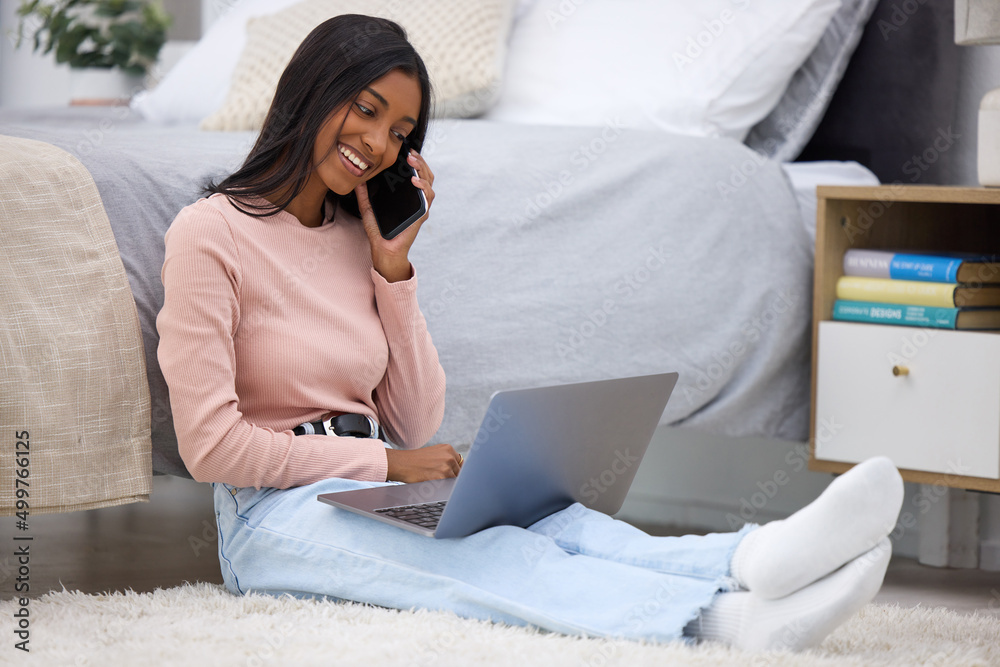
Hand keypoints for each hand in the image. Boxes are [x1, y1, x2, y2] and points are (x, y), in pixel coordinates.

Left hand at [356, 149, 434, 282]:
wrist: (384, 250)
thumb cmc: (379, 231)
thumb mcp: (367, 208)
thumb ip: (364, 194)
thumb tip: (358, 178)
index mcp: (407, 195)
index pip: (415, 172)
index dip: (414, 160)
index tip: (405, 151)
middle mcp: (417, 199)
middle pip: (425, 174)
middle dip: (419, 161)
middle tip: (409, 153)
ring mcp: (421, 206)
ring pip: (430, 182)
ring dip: (423, 169)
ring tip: (412, 162)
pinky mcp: (422, 215)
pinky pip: (428, 197)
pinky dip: (423, 186)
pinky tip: (414, 180)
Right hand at [385, 443, 460, 482]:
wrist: (401, 463)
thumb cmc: (416, 460)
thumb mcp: (434, 453)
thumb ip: (447, 458)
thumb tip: (459, 470)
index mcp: (448, 449)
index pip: (461, 464)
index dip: (456, 472)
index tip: (451, 476)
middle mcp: (449, 456)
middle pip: (459, 473)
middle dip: (451, 478)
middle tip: (438, 478)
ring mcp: (445, 467)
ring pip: (453, 481)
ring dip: (445, 484)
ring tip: (432, 480)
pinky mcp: (441, 477)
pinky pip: (446, 486)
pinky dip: (440, 488)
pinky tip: (430, 483)